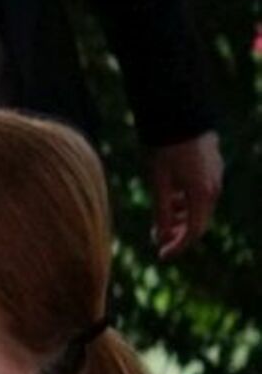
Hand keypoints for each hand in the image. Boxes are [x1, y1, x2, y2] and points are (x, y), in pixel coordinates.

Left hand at [146, 132, 221, 257]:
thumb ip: (162, 212)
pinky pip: (200, 194)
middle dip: (178, 234)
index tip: (161, 256)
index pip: (193, 232)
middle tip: (158, 242)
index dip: (177, 247)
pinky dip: (185, 203)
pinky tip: (170, 203)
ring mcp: (215, 178)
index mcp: (202, 194)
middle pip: (198, 221)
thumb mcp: (159, 183)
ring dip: (180, 218)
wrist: (181, 117)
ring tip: (160, 223)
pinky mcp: (212, 169)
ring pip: (199, 208)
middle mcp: (214, 188)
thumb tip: (161, 238)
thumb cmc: (166, 149)